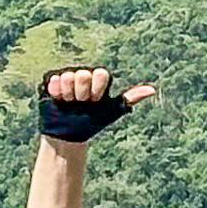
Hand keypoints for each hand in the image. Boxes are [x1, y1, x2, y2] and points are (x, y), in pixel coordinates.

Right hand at [37, 66, 155, 144]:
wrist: (69, 134)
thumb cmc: (92, 121)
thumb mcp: (112, 110)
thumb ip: (131, 97)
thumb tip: (153, 90)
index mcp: (98, 79)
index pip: (100, 74)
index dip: (97, 89)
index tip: (96, 101)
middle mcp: (84, 75)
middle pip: (83, 74)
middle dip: (82, 93)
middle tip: (81, 103)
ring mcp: (68, 77)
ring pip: (67, 76)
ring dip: (68, 94)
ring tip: (70, 102)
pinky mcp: (53, 82)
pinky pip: (54, 79)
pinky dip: (57, 93)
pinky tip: (59, 99)